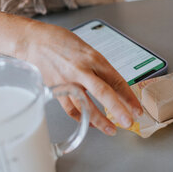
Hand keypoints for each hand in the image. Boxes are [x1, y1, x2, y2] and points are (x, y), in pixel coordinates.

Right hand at [15, 21, 141, 135]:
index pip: (116, 80)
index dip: (129, 96)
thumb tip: (116, 87)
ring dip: (99, 120)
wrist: (34, 41)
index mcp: (93, 58)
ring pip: (85, 105)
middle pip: (103, 92)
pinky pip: (70, 108)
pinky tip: (89, 123)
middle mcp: (81, 70)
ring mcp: (68, 81)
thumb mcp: (87, 50)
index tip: (138, 109)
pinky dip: (81, 118)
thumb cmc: (62, 42)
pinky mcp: (55, 90)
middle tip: (128, 122)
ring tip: (111, 130)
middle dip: (117, 109)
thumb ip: (100, 68)